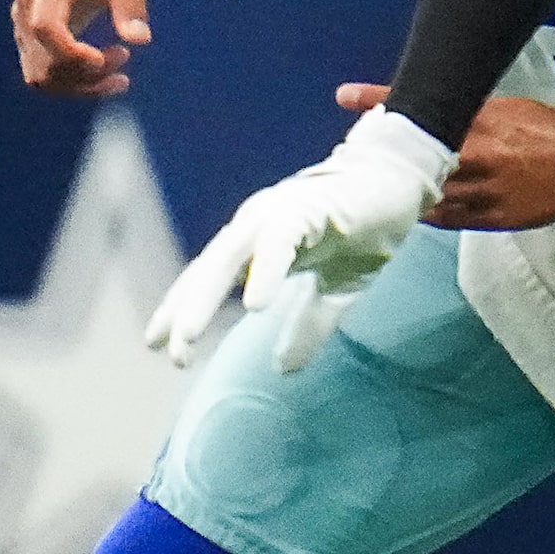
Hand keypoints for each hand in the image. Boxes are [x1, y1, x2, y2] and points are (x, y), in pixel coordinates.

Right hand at [12, 0, 151, 96]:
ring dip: (80, 86)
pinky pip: (44, 73)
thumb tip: (140, 39)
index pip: (45, 27)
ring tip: (119, 78)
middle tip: (125, 57)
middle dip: (86, 74)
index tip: (103, 59)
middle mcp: (26, 6)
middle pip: (43, 61)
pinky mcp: (30, 38)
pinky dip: (73, 83)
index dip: (71, 53)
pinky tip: (105, 77)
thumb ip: (131, 2)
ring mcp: (23, 24)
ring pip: (40, 76)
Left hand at [143, 107, 456, 371]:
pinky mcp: (310, 208)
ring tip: (187, 336)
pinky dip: (265, 270)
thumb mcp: (334, 291)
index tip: (155, 343)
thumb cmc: (362, 231)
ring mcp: (280, 212)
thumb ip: (307, 325)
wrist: (400, 184)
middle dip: (184, 309)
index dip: (180, 307)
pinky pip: (281, 240)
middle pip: (209, 269)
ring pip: (231, 255)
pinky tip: (255, 305)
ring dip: (205, 296)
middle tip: (168, 353)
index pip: (208, 277)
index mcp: (257, 241)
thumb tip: (284, 369)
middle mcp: (257, 223)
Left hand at [336, 82, 554, 229]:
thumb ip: (466, 114)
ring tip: (373, 183)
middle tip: (357, 151)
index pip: (423, 111)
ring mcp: (484, 193)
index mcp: (482, 123)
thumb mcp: (504, 108)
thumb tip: (428, 110)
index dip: (382, 101)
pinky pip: (446, 219)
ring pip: (426, 193)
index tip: (347, 95)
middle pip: (416, 156)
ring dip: (401, 187)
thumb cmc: (545, 128)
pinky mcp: (492, 219)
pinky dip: (425, 212)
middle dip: (386, 154)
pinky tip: (409, 206)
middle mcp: (478, 157)